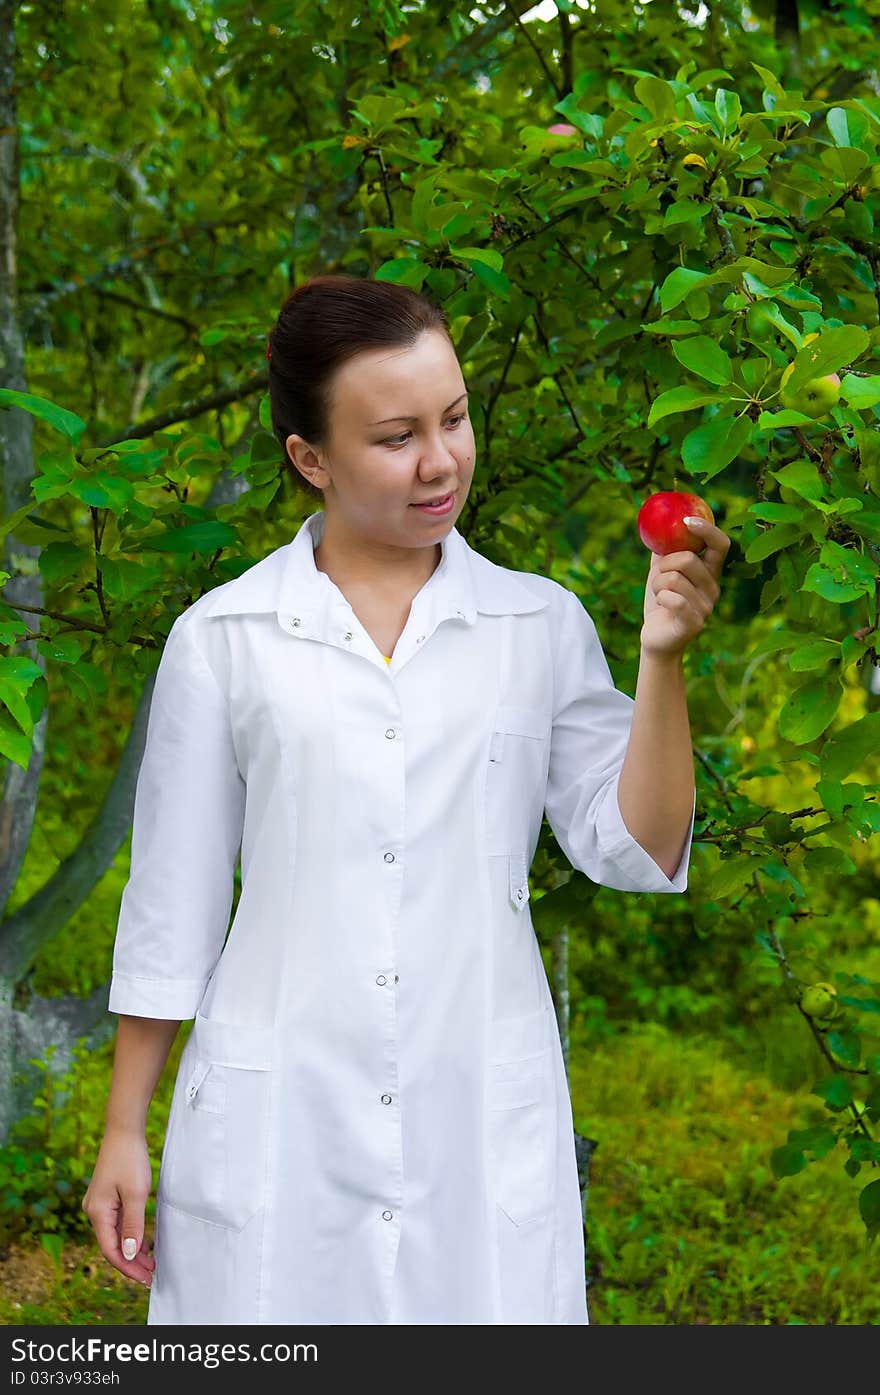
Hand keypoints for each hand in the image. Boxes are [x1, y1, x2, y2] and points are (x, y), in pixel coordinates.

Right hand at [81, 1128, 155, 1287]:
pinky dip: (129, 1234)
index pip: (111, 1250)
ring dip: (132, 1250)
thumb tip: (130, 1254)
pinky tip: (143, 1243)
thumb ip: (133, 1225)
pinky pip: (117, 1223)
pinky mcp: (106, 1197)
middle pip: (111, 1245)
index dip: (128, 1267)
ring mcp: (99, 1204)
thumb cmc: (130, 1159)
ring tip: (150, 1263)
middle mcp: (94, 1211)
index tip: (145, 1278)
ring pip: (115, 1235)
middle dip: (131, 1262)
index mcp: (98, 1212)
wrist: (123, 1130)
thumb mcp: (136, 1194)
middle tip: (150, 1275)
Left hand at [640, 515, 730, 658]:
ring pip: (674, 578)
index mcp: (710, 572)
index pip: (721, 545)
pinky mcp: (694, 623)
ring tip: (660, 595)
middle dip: (663, 564)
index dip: (707, 529)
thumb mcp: (662, 572)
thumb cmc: (661, 602)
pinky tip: (662, 605)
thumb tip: (660, 525)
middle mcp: (713, 588)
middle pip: (688, 559)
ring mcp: (706, 607)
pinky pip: (673, 598)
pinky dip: (660, 597)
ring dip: (657, 584)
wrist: (656, 638)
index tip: (687, 521)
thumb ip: (665, 550)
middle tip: (659, 577)